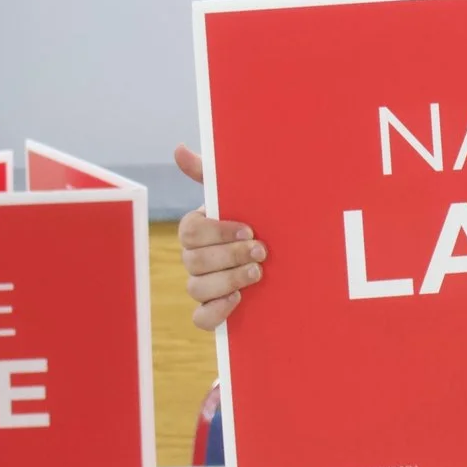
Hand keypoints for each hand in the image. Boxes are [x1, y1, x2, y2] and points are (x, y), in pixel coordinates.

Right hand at [174, 144, 264, 331]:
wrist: (287, 251)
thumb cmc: (257, 217)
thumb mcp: (240, 193)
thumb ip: (210, 173)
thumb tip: (179, 148)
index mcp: (199, 229)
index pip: (190, 231)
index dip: (218, 232)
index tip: (250, 229)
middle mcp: (196, 258)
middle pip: (194, 261)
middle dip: (230, 256)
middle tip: (262, 252)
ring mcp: (204, 285)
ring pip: (196, 288)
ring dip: (228, 280)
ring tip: (257, 274)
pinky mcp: (215, 310)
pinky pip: (201, 318)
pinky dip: (216, 311)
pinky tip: (239, 299)